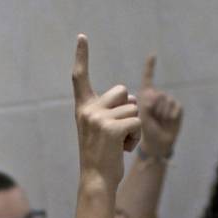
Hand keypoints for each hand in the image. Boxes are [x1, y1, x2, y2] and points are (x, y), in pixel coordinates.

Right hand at [72, 35, 140, 193]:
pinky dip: (137, 137)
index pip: (80, 78)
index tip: (82, 37)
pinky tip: (125, 149)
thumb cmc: (102, 156)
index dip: (82, 56)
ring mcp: (99, 119)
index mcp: (83, 108)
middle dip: (127, 108)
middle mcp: (88, 110)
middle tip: (117, 132)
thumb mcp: (101, 129)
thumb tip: (131, 98)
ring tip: (120, 144)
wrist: (96, 180)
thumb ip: (110, 110)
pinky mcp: (113, 128)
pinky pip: (137, 122)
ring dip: (134, 128)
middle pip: (122, 91)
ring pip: (133, 109)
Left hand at [136, 56, 183, 156]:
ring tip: (158, 122)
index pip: (148, 78)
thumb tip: (152, 95)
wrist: (156, 144)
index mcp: (145, 95)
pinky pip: (175, 107)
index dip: (150, 66)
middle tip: (150, 119)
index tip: (153, 54)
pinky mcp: (177, 107)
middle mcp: (156, 95)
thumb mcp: (137, 119)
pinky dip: (170, 116)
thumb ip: (141, 106)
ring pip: (165, 101)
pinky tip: (167, 122)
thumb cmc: (144, 131)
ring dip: (160, 114)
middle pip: (156, 94)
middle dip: (152, 109)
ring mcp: (167, 101)